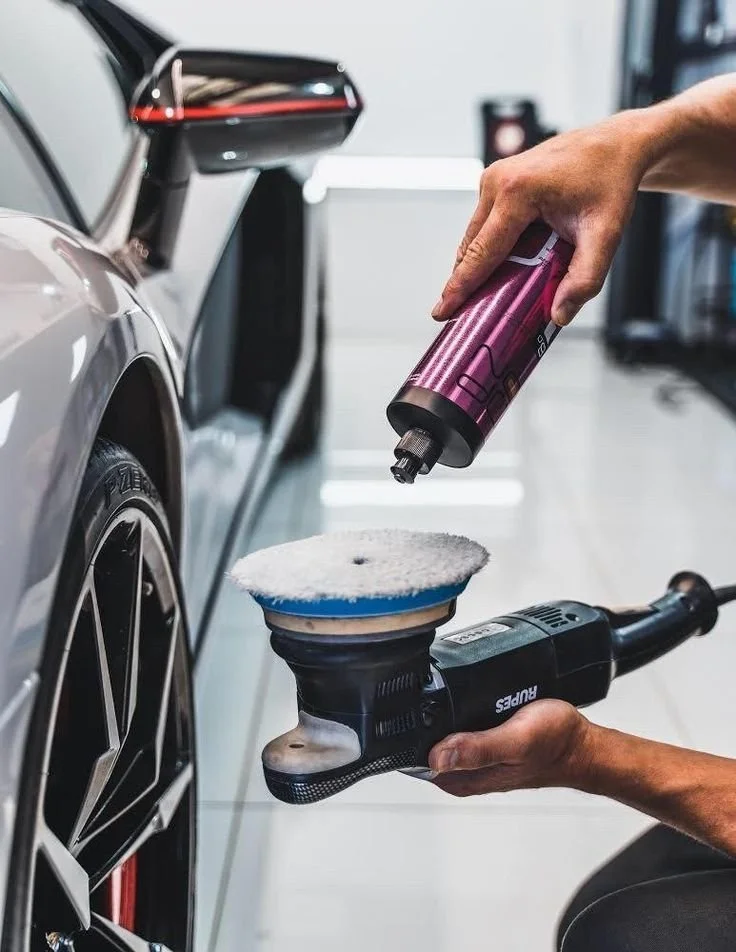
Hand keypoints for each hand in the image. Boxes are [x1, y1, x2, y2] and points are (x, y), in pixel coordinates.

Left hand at [429, 700, 590, 797]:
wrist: (582, 743)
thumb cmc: (556, 744)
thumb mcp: (516, 741)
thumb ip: (478, 749)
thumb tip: (438, 756)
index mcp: (463, 779)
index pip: (415, 759)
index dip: (410, 733)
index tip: (415, 708)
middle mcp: (464, 770)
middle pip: (423, 742)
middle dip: (425, 717)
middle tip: (440, 692)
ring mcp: (473, 756)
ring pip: (440, 731)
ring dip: (442, 711)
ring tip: (455, 690)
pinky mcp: (484, 741)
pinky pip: (459, 724)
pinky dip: (459, 709)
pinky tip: (468, 697)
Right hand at [432, 112, 649, 325]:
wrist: (617, 145)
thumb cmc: (610, 181)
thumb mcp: (606, 235)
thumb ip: (585, 278)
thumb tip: (560, 314)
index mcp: (517, 192)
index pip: (481, 252)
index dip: (460, 287)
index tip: (441, 312)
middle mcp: (498, 181)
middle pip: (470, 246)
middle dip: (465, 282)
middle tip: (461, 314)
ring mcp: (494, 178)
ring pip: (474, 236)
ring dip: (477, 265)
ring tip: (483, 295)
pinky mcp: (497, 180)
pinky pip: (484, 224)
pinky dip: (487, 248)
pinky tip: (500, 267)